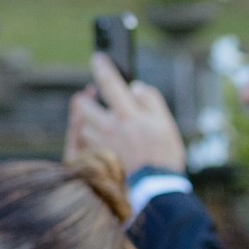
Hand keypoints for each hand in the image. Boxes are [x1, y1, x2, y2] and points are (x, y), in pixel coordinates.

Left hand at [68, 57, 186, 180]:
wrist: (155, 189)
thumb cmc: (163, 156)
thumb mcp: (165, 123)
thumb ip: (150, 100)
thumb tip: (135, 87)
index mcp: (127, 114)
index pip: (109, 82)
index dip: (102, 66)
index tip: (98, 58)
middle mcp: (108, 127)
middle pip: (82, 105)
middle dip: (85, 100)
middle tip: (94, 100)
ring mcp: (100, 145)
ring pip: (83, 127)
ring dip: (90, 123)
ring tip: (104, 127)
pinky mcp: (96, 161)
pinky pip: (84, 146)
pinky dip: (90, 142)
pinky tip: (102, 145)